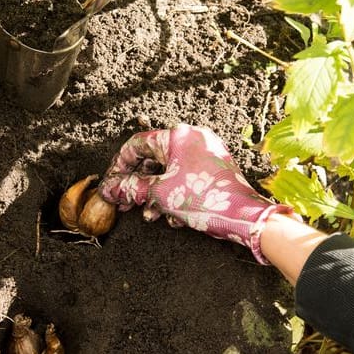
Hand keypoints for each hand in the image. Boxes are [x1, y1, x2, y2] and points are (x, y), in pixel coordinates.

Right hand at [100, 124, 294, 263]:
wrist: (245, 216)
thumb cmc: (204, 199)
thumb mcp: (159, 194)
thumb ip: (130, 188)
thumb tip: (107, 189)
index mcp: (177, 136)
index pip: (137, 144)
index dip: (119, 166)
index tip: (111, 184)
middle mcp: (191, 138)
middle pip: (152, 160)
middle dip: (137, 186)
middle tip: (125, 203)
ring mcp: (204, 152)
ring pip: (168, 172)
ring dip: (154, 195)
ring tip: (149, 215)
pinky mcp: (213, 168)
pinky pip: (184, 178)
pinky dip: (174, 195)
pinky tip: (171, 217)